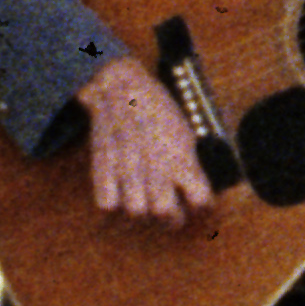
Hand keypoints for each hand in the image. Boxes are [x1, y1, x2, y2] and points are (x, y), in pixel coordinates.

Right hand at [74, 53, 220, 225]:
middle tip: (171, 211)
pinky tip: (120, 191)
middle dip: (171, 217)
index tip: (198, 202)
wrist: (120, 88)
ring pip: (137, 212)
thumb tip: (196, 188)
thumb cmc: (155, 106)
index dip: (201, 204)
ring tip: (145, 199)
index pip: (200, 200)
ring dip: (142, 209)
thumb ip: (190, 164)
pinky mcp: (102, 168)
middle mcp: (155, 167)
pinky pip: (107, 204)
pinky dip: (114, 201)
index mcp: (181, 157)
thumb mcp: (186, 132)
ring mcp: (127, 169)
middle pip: (165, 214)